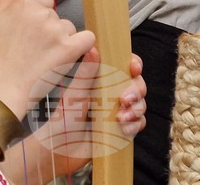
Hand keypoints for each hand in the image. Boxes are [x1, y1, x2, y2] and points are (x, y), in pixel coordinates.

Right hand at [0, 0, 95, 121]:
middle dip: (48, 29)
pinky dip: (82, 46)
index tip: (29, 34)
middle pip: (56, 15)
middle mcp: (42, 14)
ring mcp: (56, 31)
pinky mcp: (68, 49)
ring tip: (44, 57)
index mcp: (25, 4)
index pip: (44, 1)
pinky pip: (87, 38)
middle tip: (33, 48)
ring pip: (68, 28)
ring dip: (62, 39)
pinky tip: (71, 54)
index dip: (37, 18)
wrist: (2, 86)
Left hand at [2, 50, 146, 184]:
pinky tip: (123, 129)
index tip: (133, 68)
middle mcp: (111, 93)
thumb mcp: (74, 96)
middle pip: (136, 83)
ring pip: (140, 103)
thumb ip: (85, 74)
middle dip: (136, 90)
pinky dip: (135, 124)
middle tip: (124, 100)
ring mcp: (117, 110)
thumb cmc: (62, 120)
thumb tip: (92, 48)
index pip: (123, 65)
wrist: (59, 151)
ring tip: (121, 119)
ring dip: (136, 109)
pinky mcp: (121, 128)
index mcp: (100, 79)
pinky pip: (138, 123)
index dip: (133, 63)